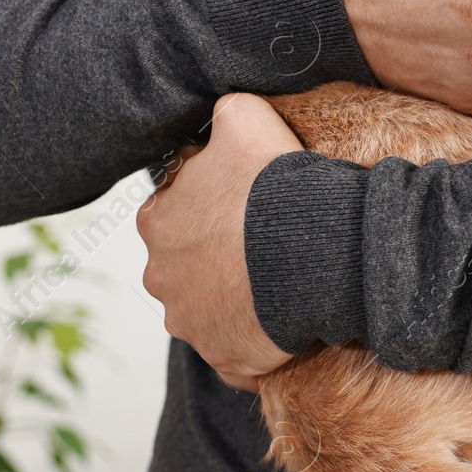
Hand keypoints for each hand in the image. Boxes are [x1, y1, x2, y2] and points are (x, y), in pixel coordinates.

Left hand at [137, 94, 298, 390]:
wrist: (314, 247)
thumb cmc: (275, 183)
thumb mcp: (244, 117)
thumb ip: (223, 114)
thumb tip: (222, 116)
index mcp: (157, 221)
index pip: (177, 212)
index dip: (214, 206)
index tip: (249, 205)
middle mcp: (161, 277)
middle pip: (189, 266)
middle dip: (219, 258)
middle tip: (267, 246)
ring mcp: (190, 323)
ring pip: (210, 310)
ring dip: (237, 301)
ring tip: (281, 285)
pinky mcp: (224, 358)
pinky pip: (237, 354)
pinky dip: (256, 343)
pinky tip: (283, 327)